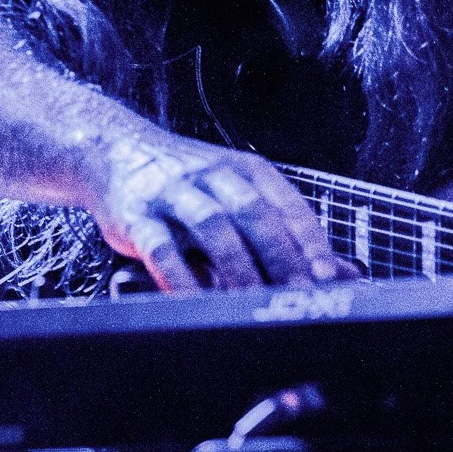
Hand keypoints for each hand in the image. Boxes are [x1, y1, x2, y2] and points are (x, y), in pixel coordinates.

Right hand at [84, 128, 347, 293]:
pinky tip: (193, 298)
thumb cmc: (183, 181)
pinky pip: (161, 246)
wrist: (112, 150)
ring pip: (212, 225)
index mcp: (244, 170)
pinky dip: (180, 275)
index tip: (328, 276)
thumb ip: (280, 230)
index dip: (310, 241)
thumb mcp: (234, 192)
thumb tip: (339, 272)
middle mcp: (212, 175)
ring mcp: (173, 192)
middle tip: (298, 294)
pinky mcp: (137, 214)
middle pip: (254, 213)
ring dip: (236, 265)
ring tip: (251, 301)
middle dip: (280, 255)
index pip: (287, 204)